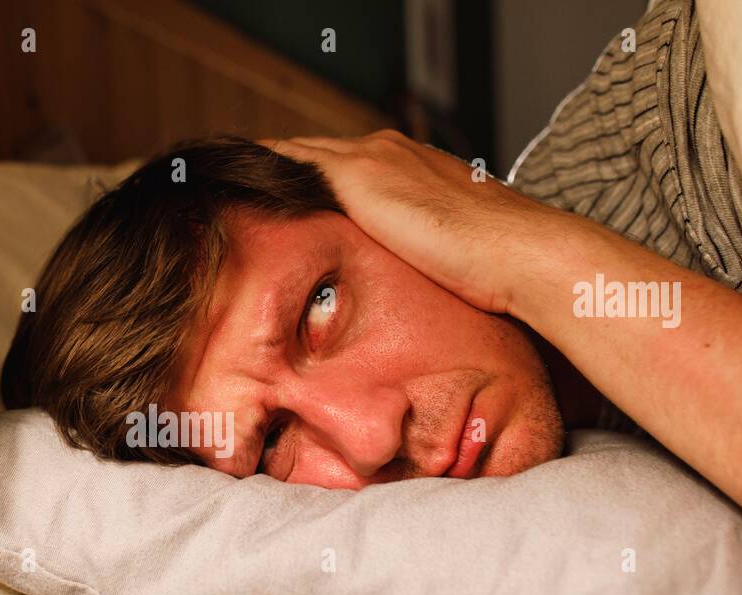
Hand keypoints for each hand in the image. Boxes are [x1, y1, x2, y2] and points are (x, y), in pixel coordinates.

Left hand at [261, 130, 577, 318]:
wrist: (519, 254)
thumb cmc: (497, 271)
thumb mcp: (446, 259)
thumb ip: (417, 259)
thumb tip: (405, 296)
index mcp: (411, 168)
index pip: (345, 169)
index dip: (311, 184)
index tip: (281, 203)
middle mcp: (389, 151)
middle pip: (315, 155)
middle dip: (279, 172)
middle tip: (235, 190)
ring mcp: (373, 158)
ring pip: (298, 153)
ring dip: (263, 170)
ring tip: (222, 186)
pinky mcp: (359, 175)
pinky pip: (290, 162)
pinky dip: (263, 171)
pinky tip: (232, 186)